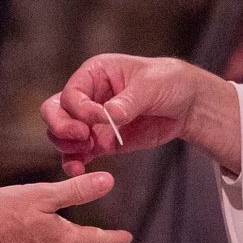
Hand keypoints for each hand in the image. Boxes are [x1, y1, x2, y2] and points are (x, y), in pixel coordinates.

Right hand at [42, 53, 241, 174]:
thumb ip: (128, 101)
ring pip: (63, 134)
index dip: (81, 109)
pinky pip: (80, 153)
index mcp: (95, 73)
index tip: (101, 118)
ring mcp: (92, 120)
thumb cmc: (169, 82)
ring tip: (84, 153)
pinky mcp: (101, 141)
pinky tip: (79, 170)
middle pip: (55, 111)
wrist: (187, 104)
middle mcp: (88, 95)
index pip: (72, 93)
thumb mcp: (151, 85)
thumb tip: (109, 115)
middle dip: (62, 126)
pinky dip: (75, 162)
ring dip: (67, 146)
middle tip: (81, 137)